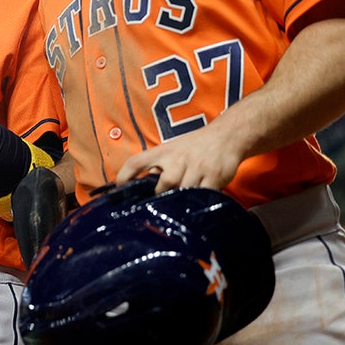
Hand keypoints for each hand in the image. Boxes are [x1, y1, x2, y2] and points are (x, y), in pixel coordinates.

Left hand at [114, 125, 245, 193]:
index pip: (136, 162)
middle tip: (160, 206)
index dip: (124, 177)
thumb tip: (140, 189)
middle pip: (163, 183)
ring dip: (180, 202)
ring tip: (178, 209)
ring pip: (182, 191)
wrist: (227, 135)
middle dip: (161, 197)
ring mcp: (197, 167)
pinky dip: (198, 203)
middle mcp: (178, 158)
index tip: (117, 191)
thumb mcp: (173, 150)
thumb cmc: (195, 147)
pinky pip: (203, 195)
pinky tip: (197, 206)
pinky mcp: (215, 176)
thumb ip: (158, 167)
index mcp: (163, 151)